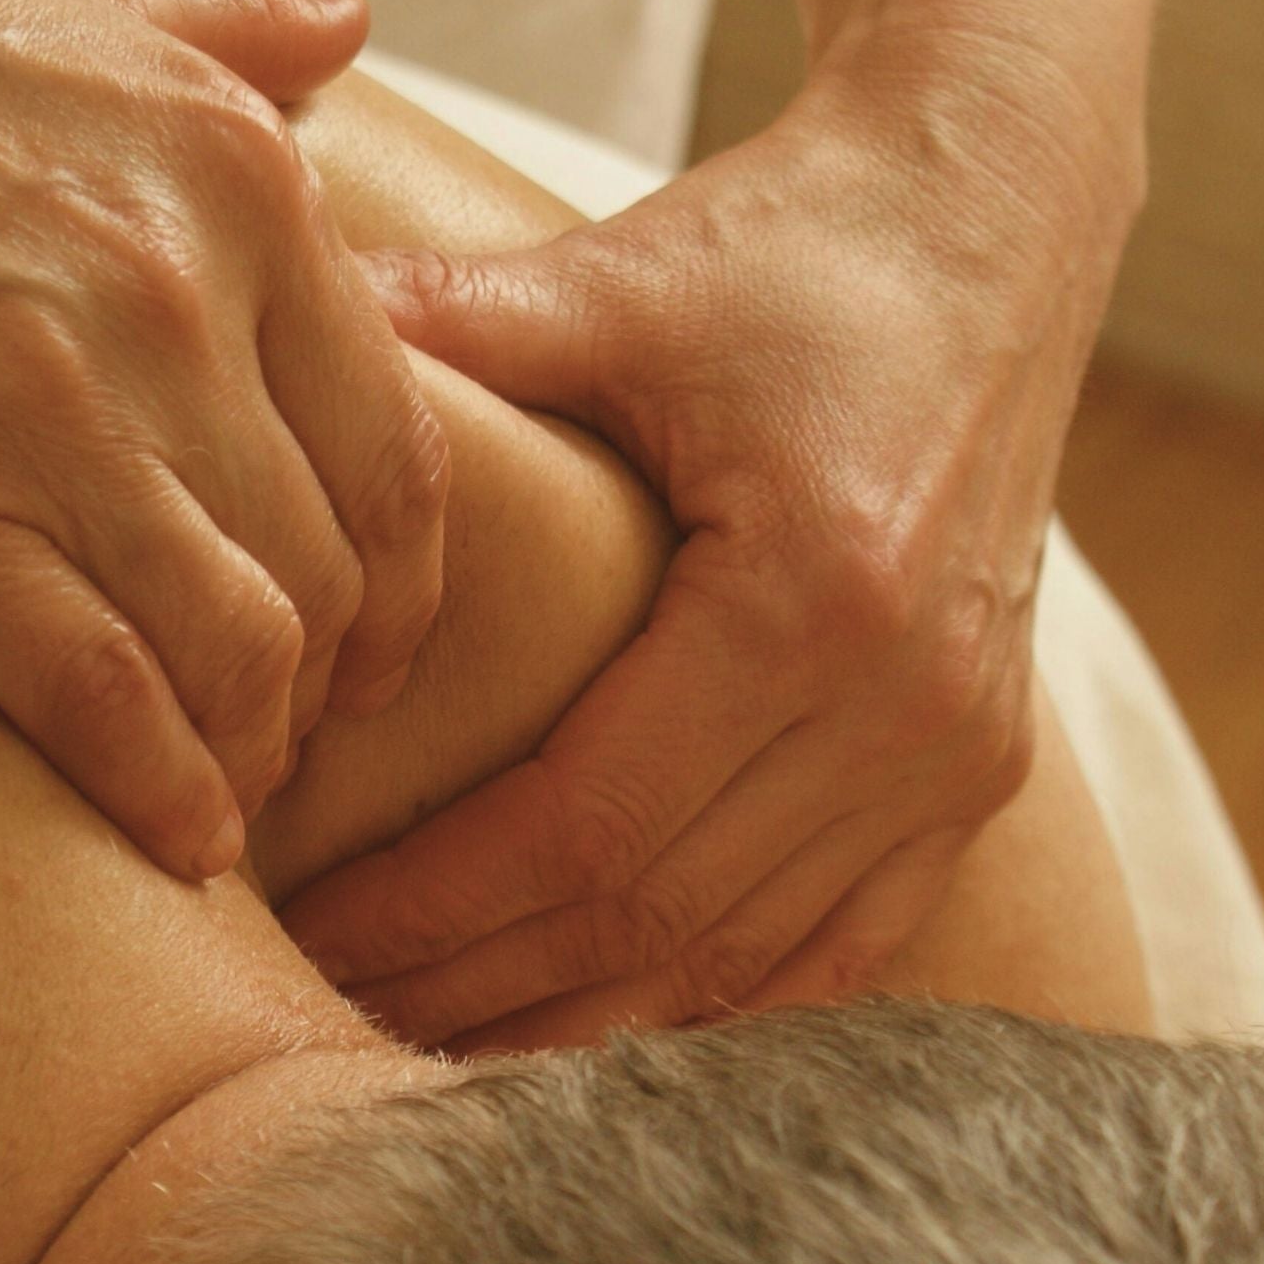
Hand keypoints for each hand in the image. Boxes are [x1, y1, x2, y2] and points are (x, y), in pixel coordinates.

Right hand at [0, 0, 447, 880]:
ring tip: (235, 788)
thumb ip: (233, 21)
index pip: (399, 449)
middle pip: (331, 569)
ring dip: (256, 751)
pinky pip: (93, 692)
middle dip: (333, 687)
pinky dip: (157, 787)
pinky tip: (182, 839)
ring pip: (239, 648)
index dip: (411, 585)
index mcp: (239, 185)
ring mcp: (45, 408)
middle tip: (298, 732)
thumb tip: (342, 27)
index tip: (384, 646)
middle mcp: (175, 304)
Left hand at [280, 27, 1139, 1047]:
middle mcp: (908, 703)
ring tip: (443, 1041)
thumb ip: (450, 325)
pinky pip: (846, 936)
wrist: (988, 222)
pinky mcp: (979, 759)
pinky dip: (724, 993)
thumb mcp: (621, 280)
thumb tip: (275, 315)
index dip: (441, 902)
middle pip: (659, 915)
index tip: (315, 936)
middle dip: (485, 982)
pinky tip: (619, 1024)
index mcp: (816, 596)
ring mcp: (960, 747)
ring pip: (747, 954)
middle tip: (335, 1011)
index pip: (589, 823)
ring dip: (590, 1015)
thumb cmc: (800, 246)